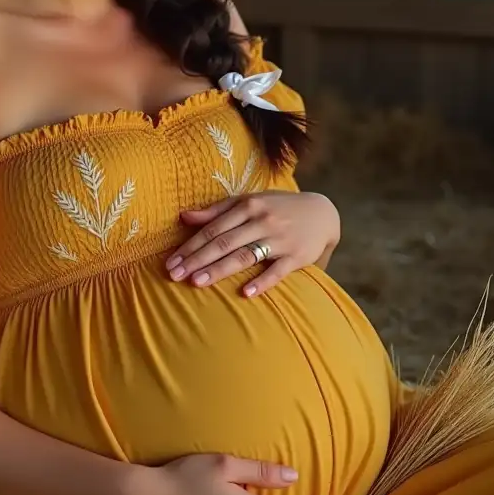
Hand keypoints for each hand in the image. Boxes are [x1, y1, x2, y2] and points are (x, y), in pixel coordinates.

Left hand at [165, 190, 340, 296]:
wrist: (322, 213)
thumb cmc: (278, 208)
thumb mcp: (250, 201)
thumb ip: (217, 210)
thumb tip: (184, 217)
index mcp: (248, 206)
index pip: (213, 228)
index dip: (190, 245)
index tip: (170, 261)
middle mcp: (261, 220)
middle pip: (223, 242)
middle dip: (197, 259)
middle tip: (174, 275)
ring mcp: (279, 239)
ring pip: (244, 255)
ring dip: (219, 269)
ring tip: (197, 282)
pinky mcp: (296, 256)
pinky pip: (277, 271)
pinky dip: (262, 282)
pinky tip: (246, 293)